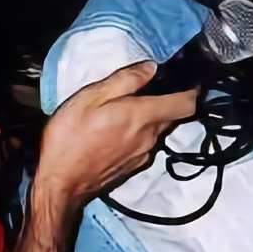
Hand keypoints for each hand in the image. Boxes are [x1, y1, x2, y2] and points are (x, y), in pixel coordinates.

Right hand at [35, 61, 195, 206]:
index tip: (187, 78)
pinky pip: (147, 143)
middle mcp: (151, 137)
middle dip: (171, 100)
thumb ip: (125, 80)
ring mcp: (143, 155)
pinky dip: (142, 131)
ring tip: (133, 105)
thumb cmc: (70, 135)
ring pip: (160, 130)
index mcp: (144, 116)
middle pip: (174, 116)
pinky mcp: (133, 166)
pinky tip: (120, 127)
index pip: (187, 104)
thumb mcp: (91, 97)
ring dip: (154, 116)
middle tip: (154, 85)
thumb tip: (152, 68)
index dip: (192, 90)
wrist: (60, 184)